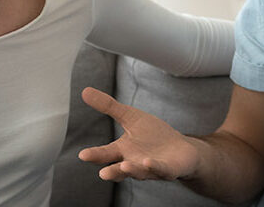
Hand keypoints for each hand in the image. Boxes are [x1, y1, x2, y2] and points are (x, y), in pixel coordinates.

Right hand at [78, 87, 200, 181]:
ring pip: (139, 172)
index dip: (95, 156)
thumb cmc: (153, 134)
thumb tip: (84, 91)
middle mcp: (133, 163)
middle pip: (119, 169)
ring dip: (132, 170)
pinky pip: (160, 169)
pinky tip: (147, 162)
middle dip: (111, 171)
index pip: (105, 154)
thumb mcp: (130, 117)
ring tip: (124, 166)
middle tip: (102, 173)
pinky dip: (154, 166)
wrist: (181, 148)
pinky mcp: (168, 170)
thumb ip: (108, 107)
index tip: (83, 155)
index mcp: (122, 151)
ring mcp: (150, 169)